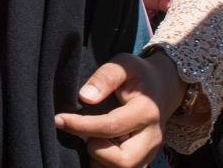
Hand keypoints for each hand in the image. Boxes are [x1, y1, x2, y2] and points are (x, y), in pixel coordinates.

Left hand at [55, 51, 187, 167]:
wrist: (162, 89)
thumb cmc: (138, 76)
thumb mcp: (124, 65)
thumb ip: (105, 77)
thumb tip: (85, 97)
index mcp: (146, 112)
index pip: (111, 126)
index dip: (81, 126)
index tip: (60, 119)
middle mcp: (151, 138)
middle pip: (124, 163)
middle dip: (96, 152)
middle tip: (86, 136)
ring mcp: (149, 154)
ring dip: (99, 160)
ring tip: (91, 140)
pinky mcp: (144, 162)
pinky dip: (104, 164)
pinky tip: (98, 147)